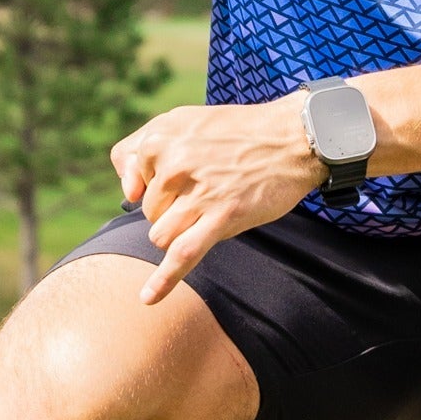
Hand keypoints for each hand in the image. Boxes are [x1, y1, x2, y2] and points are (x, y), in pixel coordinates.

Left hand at [109, 98, 324, 305]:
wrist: (293, 138)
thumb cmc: (237, 132)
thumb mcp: (184, 121)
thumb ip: (143, 149)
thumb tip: (127, 192)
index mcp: (161, 137)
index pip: (130, 180)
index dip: (150, 184)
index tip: (177, 178)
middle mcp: (174, 163)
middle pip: (149, 211)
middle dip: (171, 208)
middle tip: (207, 187)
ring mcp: (197, 193)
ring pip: (161, 234)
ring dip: (180, 232)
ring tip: (209, 212)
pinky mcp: (221, 217)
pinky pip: (182, 255)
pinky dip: (163, 280)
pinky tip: (148, 298)